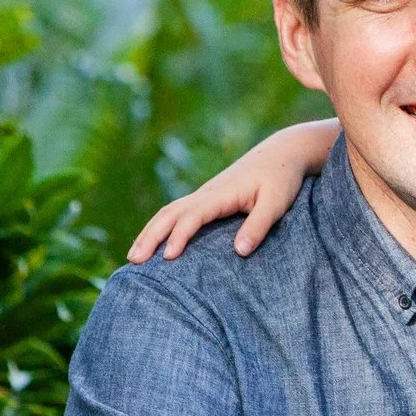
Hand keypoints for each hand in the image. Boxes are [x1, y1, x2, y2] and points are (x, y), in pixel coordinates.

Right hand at [127, 119, 337, 262]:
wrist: (282, 154)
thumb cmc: (281, 179)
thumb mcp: (276, 203)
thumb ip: (259, 226)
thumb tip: (239, 252)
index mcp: (220, 194)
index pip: (192, 216)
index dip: (180, 236)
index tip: (168, 257)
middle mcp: (206, 193)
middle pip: (169, 214)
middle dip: (150, 236)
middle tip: (133, 261)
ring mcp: (204, 195)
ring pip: (168, 212)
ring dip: (149, 232)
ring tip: (133, 257)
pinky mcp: (207, 199)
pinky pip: (177, 213)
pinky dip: (160, 227)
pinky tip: (154, 242)